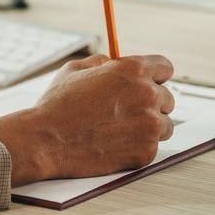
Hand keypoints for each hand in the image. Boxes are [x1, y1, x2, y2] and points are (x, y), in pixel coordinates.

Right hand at [0, 54, 175, 185]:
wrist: (47, 140)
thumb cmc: (58, 105)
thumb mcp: (75, 69)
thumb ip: (101, 62)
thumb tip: (112, 62)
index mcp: (133, 70)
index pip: (165, 67)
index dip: (155, 75)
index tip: (149, 82)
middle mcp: (147, 95)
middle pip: (167, 97)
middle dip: (151, 103)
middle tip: (128, 110)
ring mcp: (150, 125)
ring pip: (164, 124)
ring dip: (148, 126)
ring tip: (121, 129)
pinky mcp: (146, 151)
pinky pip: (153, 147)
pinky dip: (138, 146)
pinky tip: (116, 143)